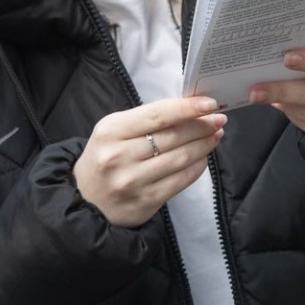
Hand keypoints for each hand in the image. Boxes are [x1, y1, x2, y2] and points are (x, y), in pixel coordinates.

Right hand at [72, 96, 225, 227]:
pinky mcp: (146, 201)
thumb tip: (189, 111)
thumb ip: (145, 121)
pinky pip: (181, 180)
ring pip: (181, 158)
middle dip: (201, 126)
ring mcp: (133, 181)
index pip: (157, 115)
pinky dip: (197, 167)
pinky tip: (203, 158)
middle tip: (218, 120)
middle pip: (172, 136)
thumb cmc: (105, 158)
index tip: (210, 104)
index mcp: (110, 131)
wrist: (86, 200)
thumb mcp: (113, 132)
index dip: (187, 108)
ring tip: (215, 136)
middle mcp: (120, 156)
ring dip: (204, 145)